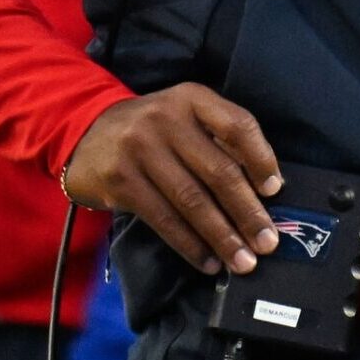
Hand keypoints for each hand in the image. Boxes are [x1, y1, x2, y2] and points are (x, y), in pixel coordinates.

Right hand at [63, 86, 282, 276]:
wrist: (85, 131)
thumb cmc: (152, 130)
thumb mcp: (184, 116)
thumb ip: (218, 140)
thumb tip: (263, 189)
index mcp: (192, 98)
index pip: (238, 125)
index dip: (261, 158)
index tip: (275, 190)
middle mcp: (167, 118)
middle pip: (218, 170)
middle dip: (247, 212)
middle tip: (268, 242)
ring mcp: (140, 148)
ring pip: (192, 200)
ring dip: (222, 236)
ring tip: (244, 261)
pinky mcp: (120, 180)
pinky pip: (164, 219)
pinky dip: (190, 245)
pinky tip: (208, 262)